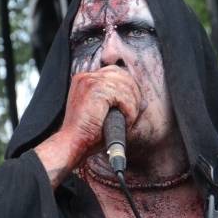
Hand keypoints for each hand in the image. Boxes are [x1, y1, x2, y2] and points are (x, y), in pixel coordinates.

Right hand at [34, 66, 141, 187]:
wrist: (73, 143)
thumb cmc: (87, 135)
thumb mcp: (104, 114)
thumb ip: (120, 104)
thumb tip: (144, 102)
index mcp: (85, 81)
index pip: (115, 74)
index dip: (127, 89)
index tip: (132, 105)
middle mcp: (86, 77)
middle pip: (122, 75)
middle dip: (133, 94)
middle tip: (134, 113)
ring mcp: (90, 81)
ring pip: (126, 86)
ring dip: (132, 105)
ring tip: (128, 120)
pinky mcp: (97, 89)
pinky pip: (124, 96)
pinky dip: (130, 110)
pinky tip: (125, 121)